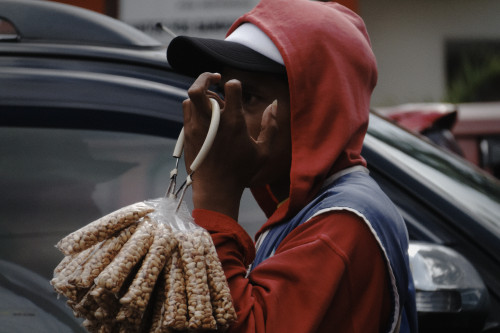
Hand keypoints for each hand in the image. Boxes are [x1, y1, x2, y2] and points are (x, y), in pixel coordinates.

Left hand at [182, 72, 278, 218]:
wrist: (216, 189)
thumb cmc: (242, 171)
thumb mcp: (263, 151)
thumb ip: (271, 126)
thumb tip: (274, 104)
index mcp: (234, 122)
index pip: (232, 87)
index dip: (234, 84)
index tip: (236, 89)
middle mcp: (212, 121)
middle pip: (199, 87)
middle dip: (206, 76)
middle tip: (215, 77)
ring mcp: (197, 126)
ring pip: (191, 97)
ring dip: (201, 93)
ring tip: (211, 100)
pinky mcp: (188, 133)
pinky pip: (187, 109)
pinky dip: (195, 105)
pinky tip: (204, 113)